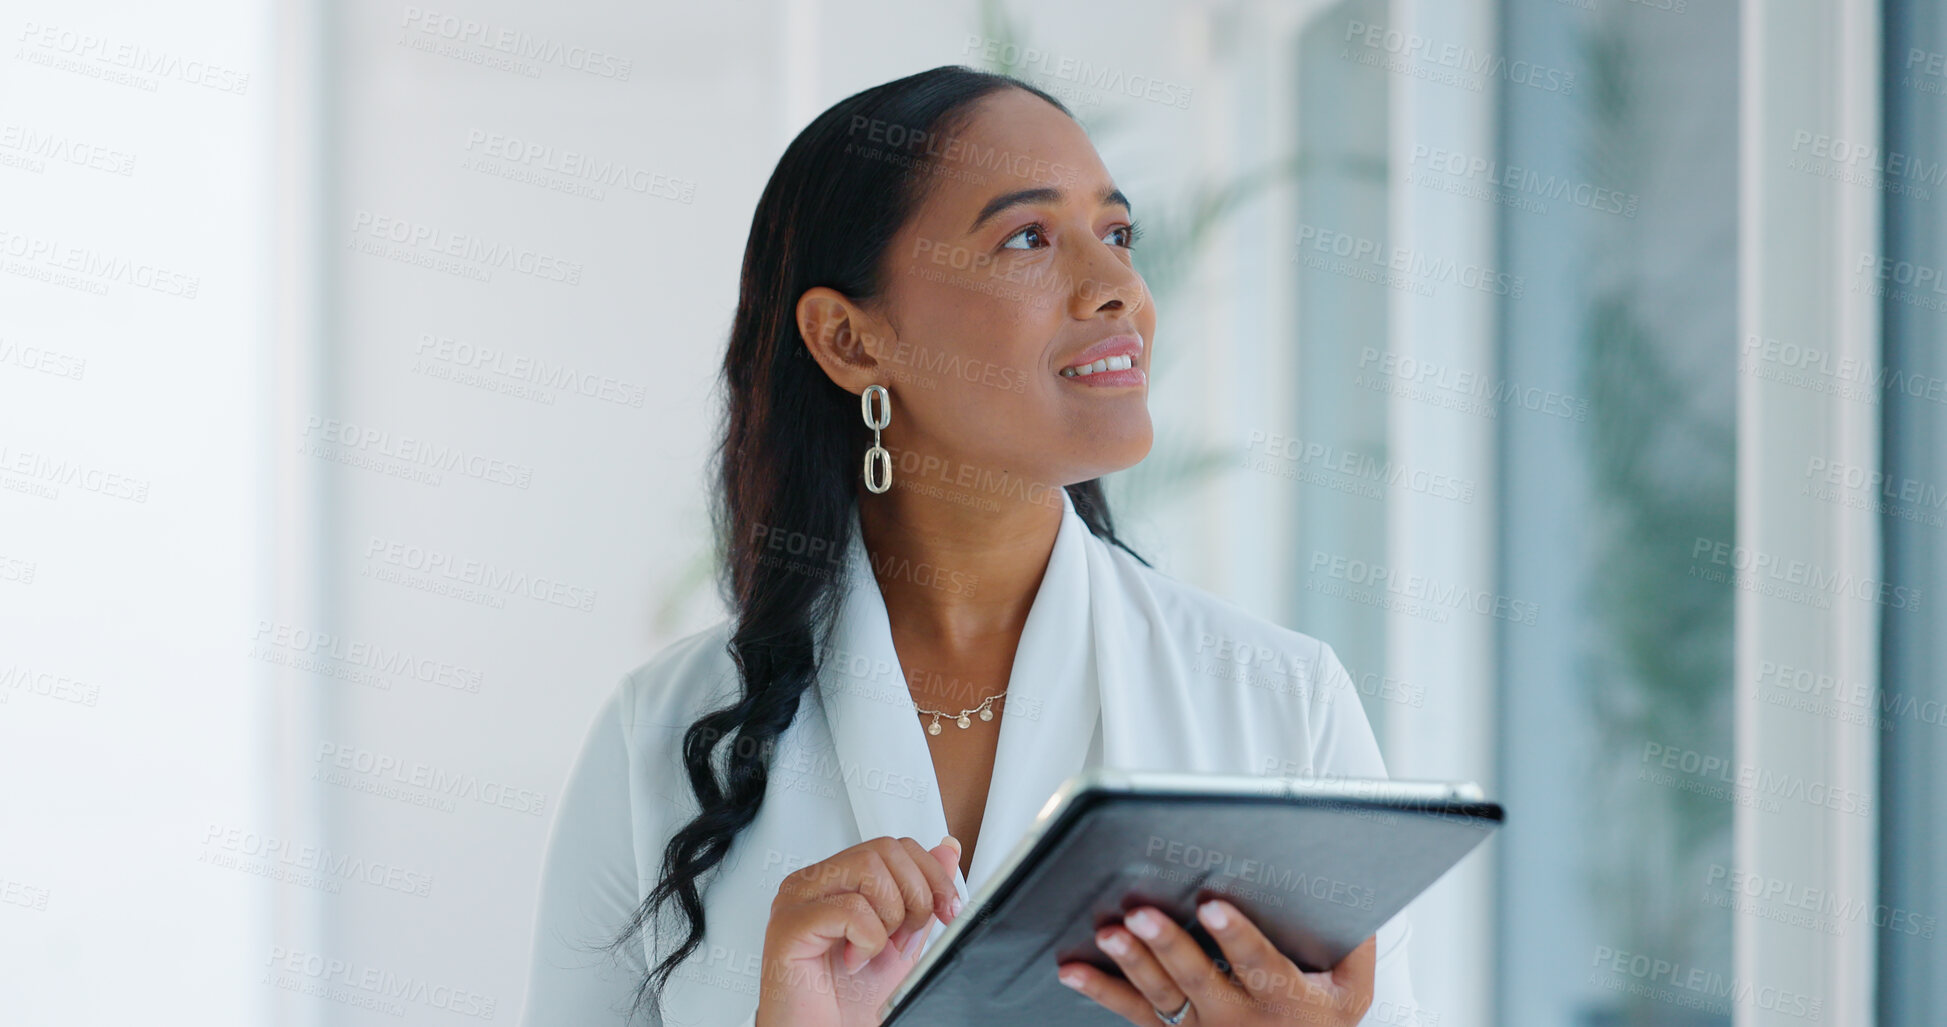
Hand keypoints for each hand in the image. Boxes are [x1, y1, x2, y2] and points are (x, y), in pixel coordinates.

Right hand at [754, 834, 961, 1026]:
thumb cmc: (850, 1000)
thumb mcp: (902, 940)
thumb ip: (921, 894)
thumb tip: (946, 849)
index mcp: (837, 880)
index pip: (893, 845)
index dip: (931, 873)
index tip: (948, 909)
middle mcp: (814, 883)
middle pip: (884, 850)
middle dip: (915, 896)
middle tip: (904, 939)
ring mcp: (796, 900)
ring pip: (868, 868)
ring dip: (890, 916)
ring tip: (875, 949)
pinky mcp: (788, 926)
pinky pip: (849, 909)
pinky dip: (868, 940)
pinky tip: (853, 961)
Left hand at [1057, 899, 1374, 1025]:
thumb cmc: (1320, 1022)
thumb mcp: (1352, 990)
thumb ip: (1354, 946)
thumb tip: (1351, 894)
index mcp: (1285, 999)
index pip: (1259, 964)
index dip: (1236, 935)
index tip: (1214, 905)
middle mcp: (1238, 1018)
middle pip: (1198, 978)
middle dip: (1169, 945)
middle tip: (1142, 914)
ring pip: (1160, 996)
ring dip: (1129, 964)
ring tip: (1108, 934)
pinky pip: (1131, 1013)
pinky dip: (1099, 990)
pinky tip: (1072, 968)